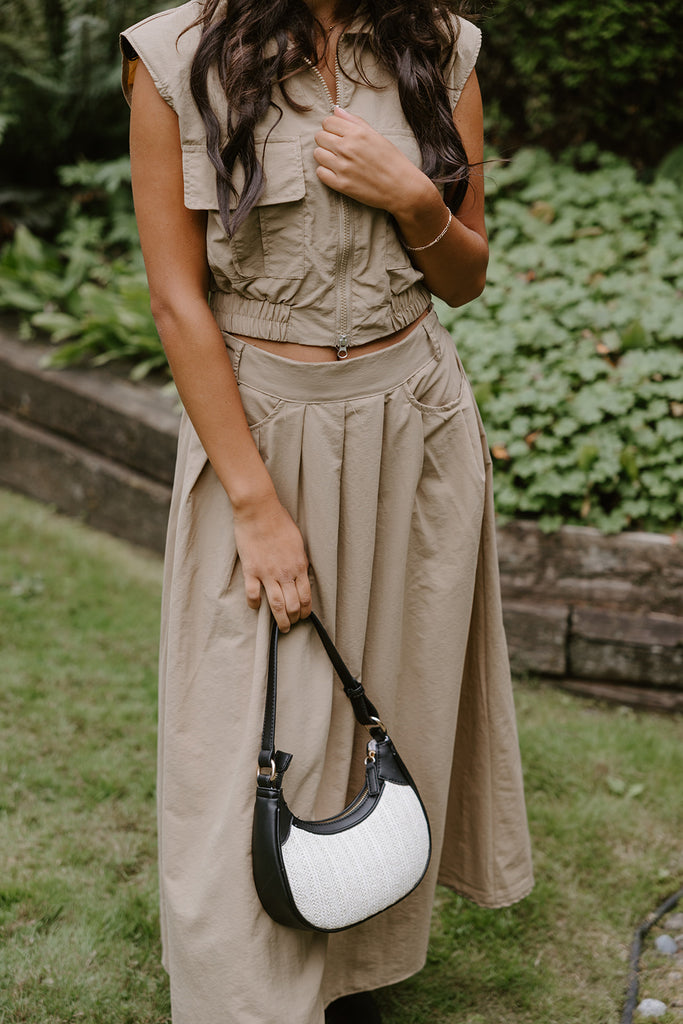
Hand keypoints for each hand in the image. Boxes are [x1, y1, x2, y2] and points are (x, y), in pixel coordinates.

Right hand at [233, 494, 311, 630]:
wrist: (259, 510)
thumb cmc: (280, 521)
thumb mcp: (298, 542)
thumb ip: (300, 560)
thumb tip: (302, 573)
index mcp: (299, 565)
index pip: (306, 596)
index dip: (306, 610)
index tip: (303, 616)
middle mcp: (285, 573)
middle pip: (293, 605)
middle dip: (294, 619)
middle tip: (291, 625)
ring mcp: (267, 573)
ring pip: (276, 605)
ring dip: (280, 620)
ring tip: (280, 628)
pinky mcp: (251, 570)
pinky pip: (253, 594)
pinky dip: (254, 604)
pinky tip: (255, 606)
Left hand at [313, 106, 432, 216]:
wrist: (402, 188)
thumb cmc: (392, 160)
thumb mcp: (376, 136)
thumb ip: (355, 121)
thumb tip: (336, 110)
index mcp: (357, 133)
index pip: (327, 122)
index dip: (331, 127)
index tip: (338, 134)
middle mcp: (347, 148)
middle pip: (320, 137)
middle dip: (327, 140)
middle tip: (338, 149)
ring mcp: (343, 167)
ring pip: (317, 154)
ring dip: (325, 156)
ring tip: (338, 161)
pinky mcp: (341, 185)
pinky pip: (320, 173)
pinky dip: (326, 172)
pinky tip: (337, 172)